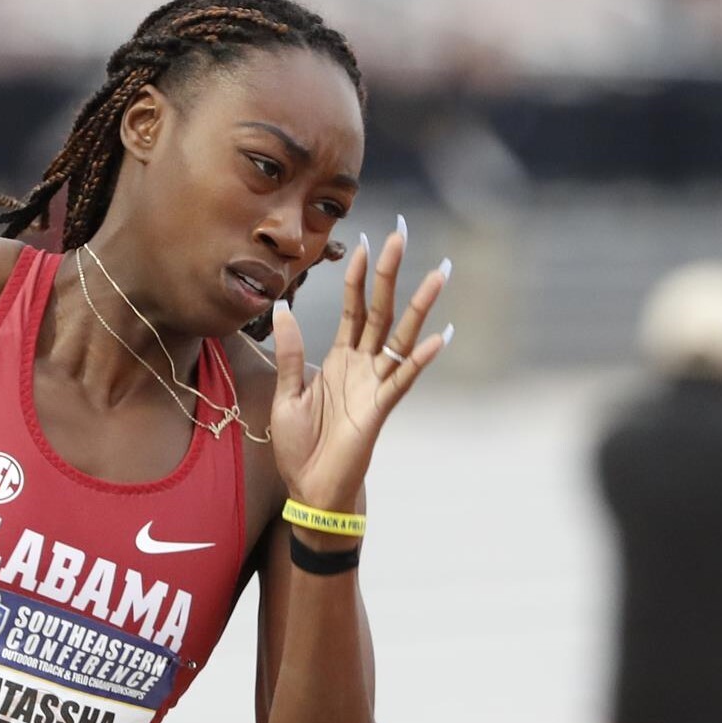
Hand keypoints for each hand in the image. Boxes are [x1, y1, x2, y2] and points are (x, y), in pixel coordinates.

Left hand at [270, 222, 449, 509]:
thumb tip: (283, 309)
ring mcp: (375, 385)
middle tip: (400, 234)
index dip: (358, 276)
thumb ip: (290, 354)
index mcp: (339, 359)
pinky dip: (420, 359)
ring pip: (400, 337)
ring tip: (438, 273)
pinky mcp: (380, 409)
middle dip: (389, 273)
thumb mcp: (287, 394)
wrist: (310, 489)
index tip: (364, 242)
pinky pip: (403, 379)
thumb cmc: (301, 446)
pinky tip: (437, 337)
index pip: (352, 308)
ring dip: (419, 306)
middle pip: (380, 310)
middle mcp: (362, 366)